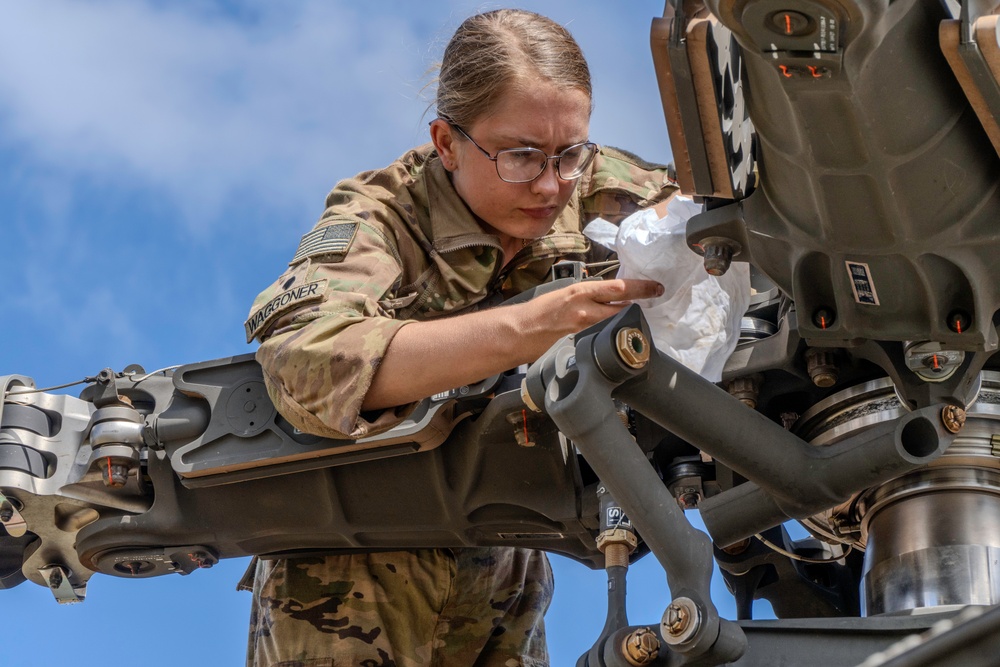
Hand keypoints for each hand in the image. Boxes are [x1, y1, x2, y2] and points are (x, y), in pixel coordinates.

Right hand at [514, 278, 663, 352]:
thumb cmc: (539, 311)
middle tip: (654, 299)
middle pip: (623, 307)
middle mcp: (585, 310)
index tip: (656, 287)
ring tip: (633, 317)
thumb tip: (610, 296)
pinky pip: (603, 339)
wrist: (519, 332)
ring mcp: (584, 330)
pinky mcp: (581, 345)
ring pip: (616, 324)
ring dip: (625, 320)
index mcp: (580, 292)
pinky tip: (613, 337)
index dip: (641, 288)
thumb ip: (588, 295)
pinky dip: (610, 335)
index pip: (618, 288)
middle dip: (640, 304)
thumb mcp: (565, 294)